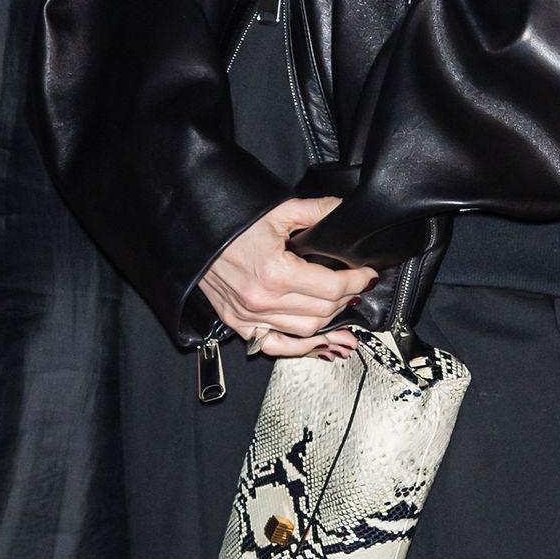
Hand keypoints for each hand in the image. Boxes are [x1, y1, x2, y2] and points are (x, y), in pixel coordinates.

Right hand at [201, 196, 376, 360]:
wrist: (192, 231)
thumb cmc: (229, 222)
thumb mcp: (277, 210)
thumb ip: (316, 212)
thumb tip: (344, 210)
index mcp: (275, 272)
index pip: (332, 287)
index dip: (357, 281)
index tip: (367, 275)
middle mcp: (262, 300)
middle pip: (323, 311)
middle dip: (346, 299)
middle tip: (356, 287)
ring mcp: (249, 316)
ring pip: (305, 331)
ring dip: (330, 323)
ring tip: (345, 315)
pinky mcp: (238, 324)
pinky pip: (276, 346)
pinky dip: (300, 348)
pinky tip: (320, 344)